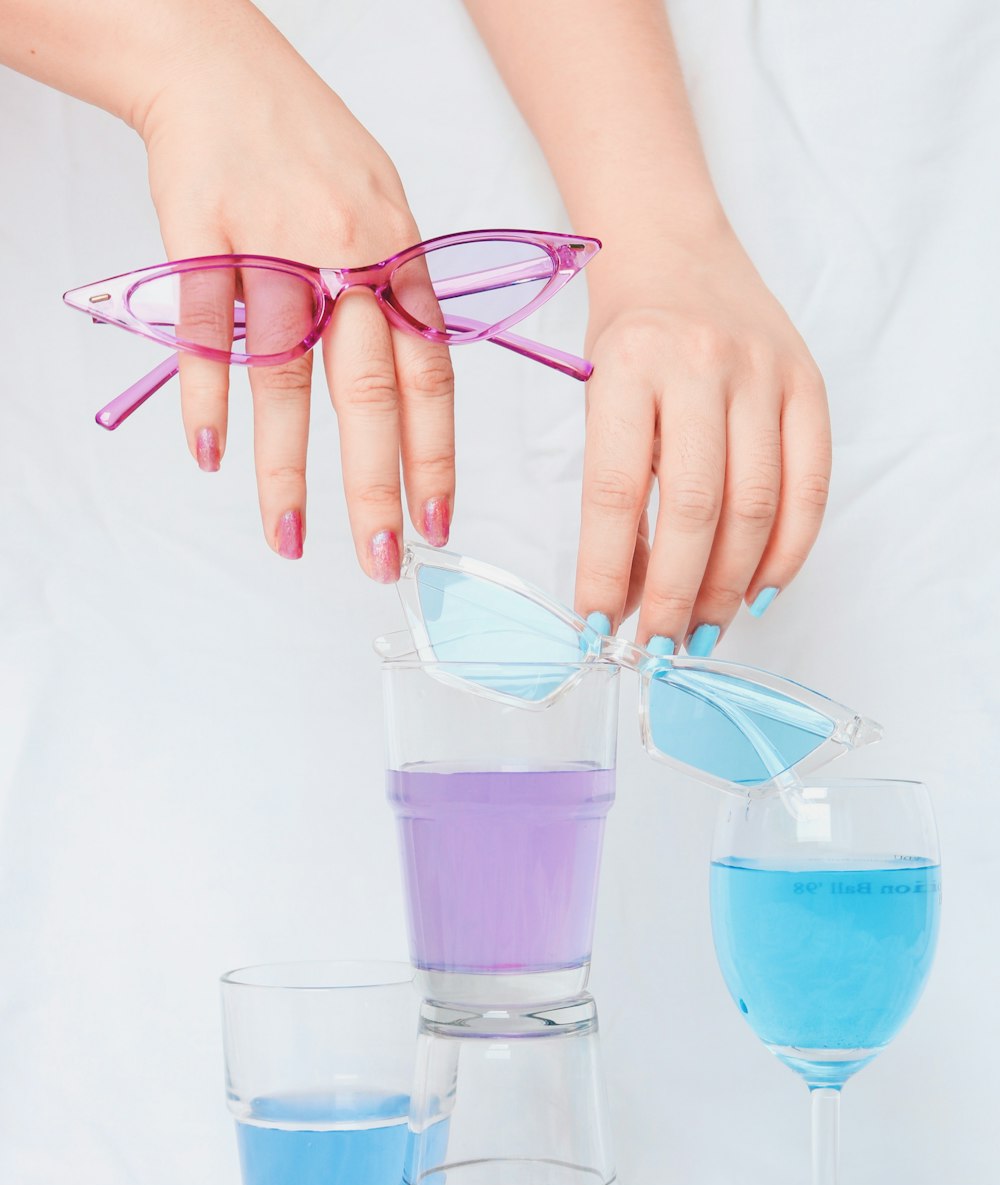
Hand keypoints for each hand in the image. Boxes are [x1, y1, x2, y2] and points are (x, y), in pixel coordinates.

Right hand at [137, 12, 453, 571]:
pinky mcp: (203, 239)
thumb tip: (416, 387)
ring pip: (284, 377)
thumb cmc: (308, 146)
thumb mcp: (384, 208)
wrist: (221, 69)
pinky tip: (210, 457)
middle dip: (376, 487)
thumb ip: (400, 295)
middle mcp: (347, 258)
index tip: (437, 524)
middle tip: (382, 559)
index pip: (431, 377)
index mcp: (399, 257)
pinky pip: (207, 333)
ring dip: (285, 470)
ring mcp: (274, 248)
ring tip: (289, 540)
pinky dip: (205, 398)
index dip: (435, 457)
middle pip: (368, 391)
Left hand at [574, 228, 830, 651]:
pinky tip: (758, 590)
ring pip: (755, 506)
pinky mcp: (809, 383)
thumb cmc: (627, 333)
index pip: (616, 491)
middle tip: (658, 646)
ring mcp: (764, 372)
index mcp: (629, 365)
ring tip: (704, 631)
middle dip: (675, 594)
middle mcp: (701, 364)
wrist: (675, 244)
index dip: (609, 570)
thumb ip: (615, 487)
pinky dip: (788, 551)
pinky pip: (811, 485)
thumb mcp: (596, 393)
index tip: (598, 626)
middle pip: (695, 508)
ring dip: (729, 585)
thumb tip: (630, 593)